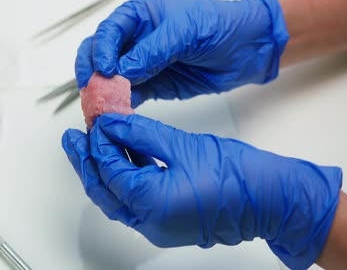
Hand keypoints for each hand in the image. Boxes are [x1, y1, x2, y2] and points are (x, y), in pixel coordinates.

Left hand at [62, 114, 341, 268]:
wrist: (274, 201)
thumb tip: (112, 123)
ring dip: (104, 170)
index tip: (96, 120)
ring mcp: (158, 226)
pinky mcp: (167, 221)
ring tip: (93, 142)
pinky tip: (123, 155)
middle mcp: (150, 223)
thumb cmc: (239, 176)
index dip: (99, 143)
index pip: (110, 171)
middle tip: (73, 138)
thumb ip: (142, 134)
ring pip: (117, 197)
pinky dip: (125, 177)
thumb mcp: (183, 146)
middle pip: (104, 191)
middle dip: (86, 163)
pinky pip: (135, 200)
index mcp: (152, 204)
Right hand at [74, 0, 288, 106]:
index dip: (100, 50)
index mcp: (138, 16)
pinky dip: (120, 107)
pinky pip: (126, 98)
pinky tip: (119, 117)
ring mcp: (140, 65)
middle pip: (97, 55)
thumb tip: (120, 71)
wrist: (248, 49)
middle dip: (93, 74)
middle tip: (95, 94)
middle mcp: (133, 39)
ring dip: (102, 95)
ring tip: (102, 111)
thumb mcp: (186, 31)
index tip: (104, 69)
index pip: (107, 32)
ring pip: (107, 79)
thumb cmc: (220, 26)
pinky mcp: (151, 87)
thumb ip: (152, 51)